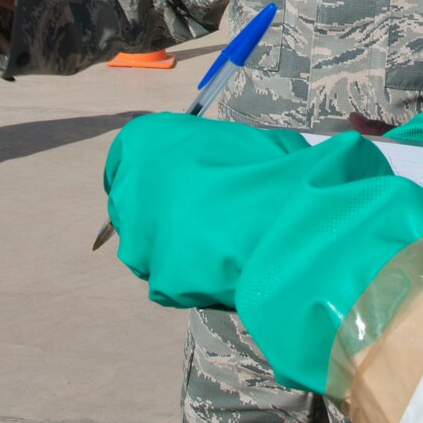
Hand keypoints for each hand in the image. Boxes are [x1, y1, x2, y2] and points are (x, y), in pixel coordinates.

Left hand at [104, 114, 422, 391]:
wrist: (292, 222)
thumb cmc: (274, 168)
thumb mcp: (247, 143)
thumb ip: (221, 156)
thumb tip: (229, 166)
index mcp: (147, 141)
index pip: (130, 156)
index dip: (160, 172)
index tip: (184, 183)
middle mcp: (131, 186)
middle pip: (136, 204)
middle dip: (164, 213)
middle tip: (208, 219)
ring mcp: (140, 237)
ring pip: (150, 247)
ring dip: (177, 249)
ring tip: (222, 249)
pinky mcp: (160, 279)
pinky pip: (174, 282)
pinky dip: (195, 281)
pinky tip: (227, 272)